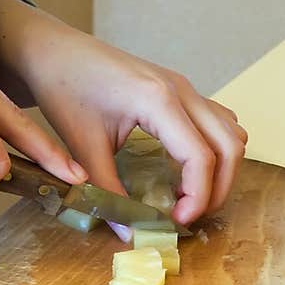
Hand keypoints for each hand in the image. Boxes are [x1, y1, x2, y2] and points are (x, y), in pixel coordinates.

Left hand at [0, 0, 247, 225]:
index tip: (177, 222)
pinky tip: (187, 170)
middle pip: (230, 147)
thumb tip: (128, 236)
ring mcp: (185, 87)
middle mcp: (181, 90)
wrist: (52, 48)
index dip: (198, 198)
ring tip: (192, 195)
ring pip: (232, 133)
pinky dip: (216, 150)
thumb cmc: (63, 88)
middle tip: (190, 215)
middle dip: (219, 189)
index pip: (201, 158)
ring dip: (223, 170)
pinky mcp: (181, 89)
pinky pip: (219, 122)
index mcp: (158, 101)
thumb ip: (108, 192)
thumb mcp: (83, 146)